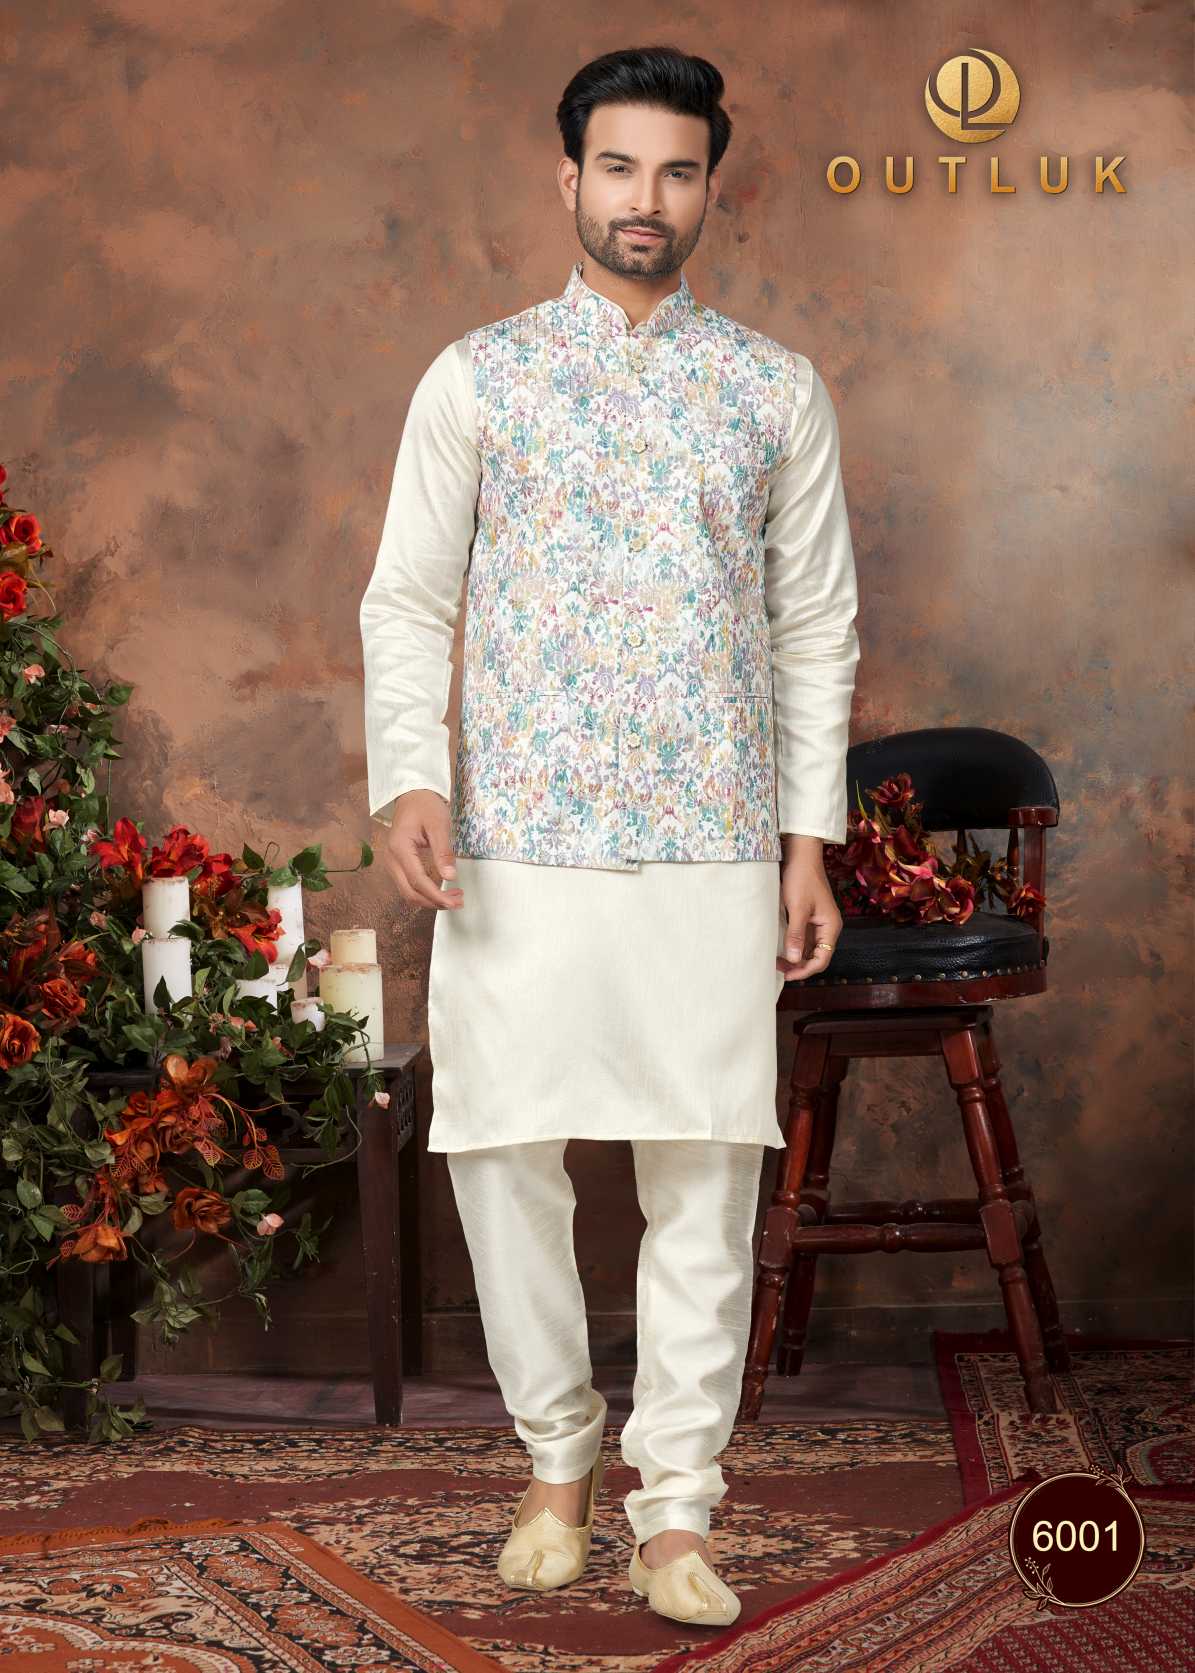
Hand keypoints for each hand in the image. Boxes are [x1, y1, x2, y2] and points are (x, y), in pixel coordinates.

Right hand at [383, 790, 463, 910]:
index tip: (454, 901)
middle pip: (410, 892)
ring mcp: (392, 863)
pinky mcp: (398, 865)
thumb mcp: (438, 825)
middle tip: (457, 902)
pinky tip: (441, 892)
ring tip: (453, 898)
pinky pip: (409, 885)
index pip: (417, 880)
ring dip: (430, 900)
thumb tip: (450, 877)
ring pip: (408, 892)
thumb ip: (443, 852)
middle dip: (434, 902)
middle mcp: (391, 859)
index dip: (436, 895)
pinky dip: (425, 893)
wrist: (412, 796)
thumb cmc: (425, 806)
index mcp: (399, 848)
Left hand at [777, 840, 841, 981]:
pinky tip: (780, 948)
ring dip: (795, 957)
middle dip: (799, 965)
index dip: (805, 970)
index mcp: (831, 926)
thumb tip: (794, 960)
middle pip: (816, 956)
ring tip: (777, 961)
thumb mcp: (797, 908)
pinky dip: (793, 945)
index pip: (822, 959)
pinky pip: (803, 938)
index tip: (787, 974)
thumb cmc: (801, 878)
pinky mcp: (809, 917)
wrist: (801, 855)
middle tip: (778, 968)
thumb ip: (796, 935)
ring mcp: (818, 922)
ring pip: (809, 948)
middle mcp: (827, 927)